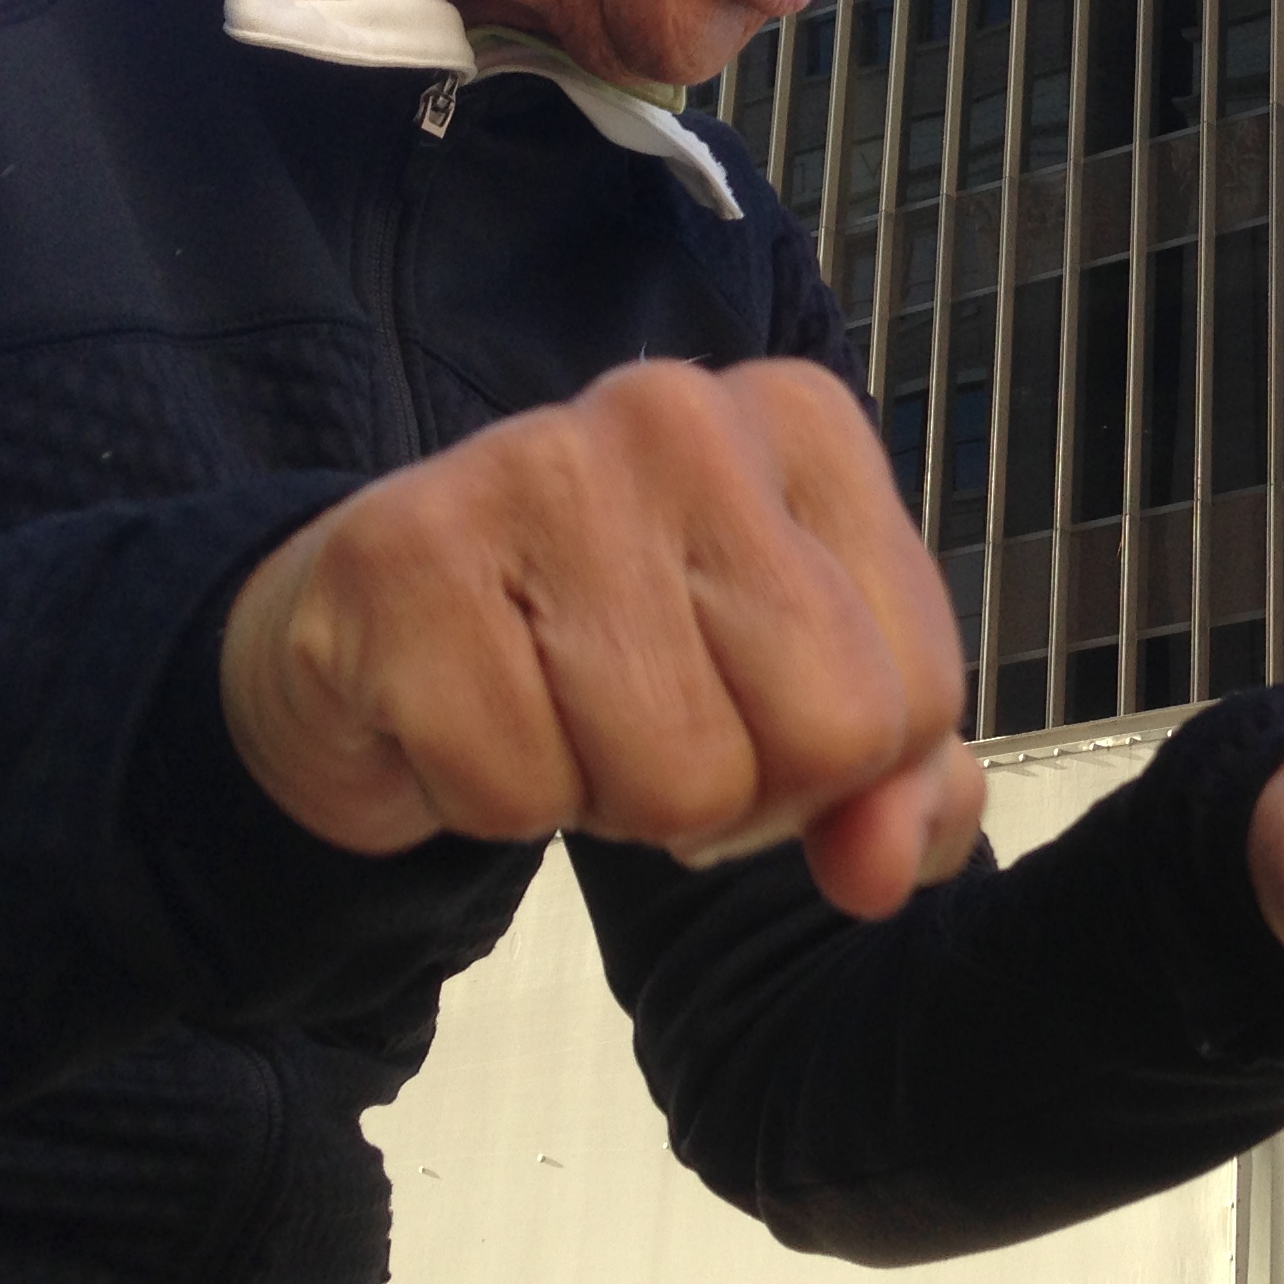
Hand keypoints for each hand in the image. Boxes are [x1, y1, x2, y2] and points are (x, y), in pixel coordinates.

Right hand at [221, 358, 984, 917]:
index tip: (742, 711)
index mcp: (805, 425)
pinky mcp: (408, 555)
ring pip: (674, 780)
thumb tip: (889, 869)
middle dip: (734, 795)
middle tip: (641, 726)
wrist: (366, 631)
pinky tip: (458, 714)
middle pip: (819, 736)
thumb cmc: (604, 654)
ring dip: (604, 799)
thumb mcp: (792, 702)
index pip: (917, 695)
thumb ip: (892, 787)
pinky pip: (518, 792)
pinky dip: (487, 801)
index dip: (831, 770)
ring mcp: (540, 466)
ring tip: (550, 710)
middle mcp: (684, 414)